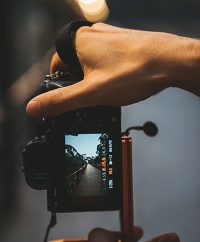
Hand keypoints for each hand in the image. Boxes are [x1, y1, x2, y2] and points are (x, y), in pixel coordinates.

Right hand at [26, 23, 199, 118]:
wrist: (171, 62)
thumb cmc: (135, 72)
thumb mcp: (92, 93)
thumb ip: (62, 101)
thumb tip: (35, 108)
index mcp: (78, 42)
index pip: (55, 65)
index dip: (59, 85)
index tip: (67, 98)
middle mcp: (93, 35)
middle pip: (74, 64)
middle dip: (80, 83)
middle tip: (92, 97)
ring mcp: (110, 37)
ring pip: (92, 62)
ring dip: (95, 79)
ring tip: (109, 90)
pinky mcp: (123, 43)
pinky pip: (108, 60)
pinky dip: (109, 73)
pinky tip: (120, 82)